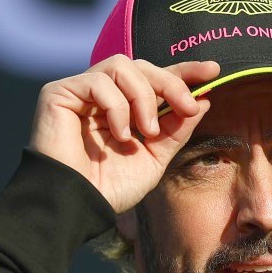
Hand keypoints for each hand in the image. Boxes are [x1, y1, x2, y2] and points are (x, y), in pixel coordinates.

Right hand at [28, 56, 220, 212]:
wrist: (78, 207)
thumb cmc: (110, 188)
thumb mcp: (155, 157)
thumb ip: (176, 129)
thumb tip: (203, 100)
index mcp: (122, 108)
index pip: (153, 79)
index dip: (182, 72)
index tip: (213, 71)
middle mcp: (100, 95)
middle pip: (141, 66)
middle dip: (171, 83)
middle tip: (187, 107)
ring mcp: (79, 91)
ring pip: (122, 66)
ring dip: (144, 97)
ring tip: (147, 131)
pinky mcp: (58, 93)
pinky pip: (97, 81)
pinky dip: (117, 106)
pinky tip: (119, 135)